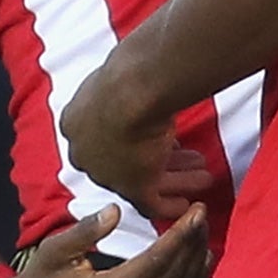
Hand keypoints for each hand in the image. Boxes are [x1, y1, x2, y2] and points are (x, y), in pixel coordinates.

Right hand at [0, 203, 210, 277]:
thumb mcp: (53, 250)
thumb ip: (85, 230)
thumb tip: (115, 210)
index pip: (156, 261)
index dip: (180, 235)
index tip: (197, 211)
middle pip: (173, 277)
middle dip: (192, 244)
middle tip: (203, 215)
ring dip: (195, 264)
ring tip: (205, 234)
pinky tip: (198, 265)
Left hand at [61, 55, 211, 219]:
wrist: (132, 90)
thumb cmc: (129, 71)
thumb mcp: (120, 74)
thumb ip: (128, 85)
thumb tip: (147, 72)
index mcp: (76, 121)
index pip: (106, 136)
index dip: (134, 137)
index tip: (157, 135)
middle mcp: (87, 151)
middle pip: (126, 160)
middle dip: (159, 158)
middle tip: (186, 156)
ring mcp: (107, 172)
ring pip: (143, 179)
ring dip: (174, 178)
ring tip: (201, 175)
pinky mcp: (130, 187)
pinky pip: (150, 203)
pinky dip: (169, 206)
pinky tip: (187, 204)